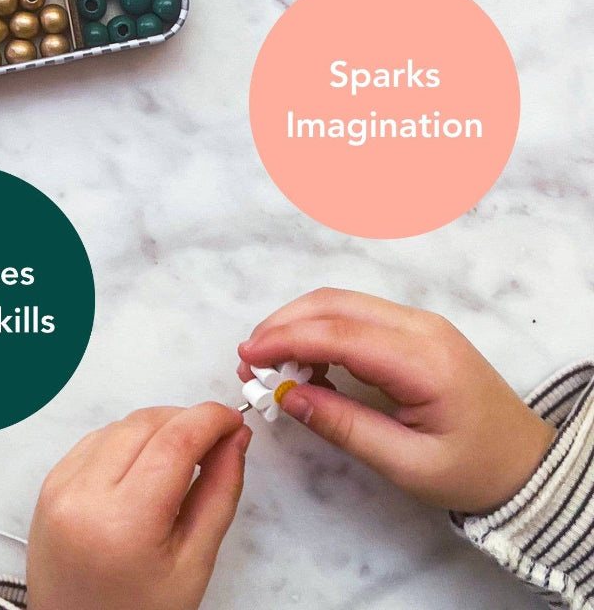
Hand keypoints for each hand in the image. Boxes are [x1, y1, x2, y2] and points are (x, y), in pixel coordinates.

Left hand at [27, 403, 249, 609]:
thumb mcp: (193, 564)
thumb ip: (219, 494)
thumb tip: (234, 440)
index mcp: (124, 524)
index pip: (174, 441)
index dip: (210, 419)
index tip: (232, 420)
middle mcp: (83, 497)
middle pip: (146, 425)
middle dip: (186, 422)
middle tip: (215, 442)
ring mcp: (60, 488)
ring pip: (120, 426)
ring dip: (156, 430)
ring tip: (180, 461)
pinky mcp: (50, 484)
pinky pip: (95, 440)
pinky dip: (126, 442)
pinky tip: (143, 468)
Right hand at [237, 288, 555, 512]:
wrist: (527, 465)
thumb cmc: (471, 471)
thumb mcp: (406, 464)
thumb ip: (344, 426)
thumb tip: (287, 397)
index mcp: (422, 360)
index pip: (339, 332)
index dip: (286, 340)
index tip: (247, 359)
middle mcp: (419, 326)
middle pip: (333, 304)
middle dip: (282, 325)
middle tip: (248, 361)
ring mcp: (417, 322)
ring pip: (340, 303)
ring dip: (297, 324)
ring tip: (269, 364)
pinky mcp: (412, 328)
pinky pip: (355, 315)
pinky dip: (319, 329)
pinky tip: (305, 363)